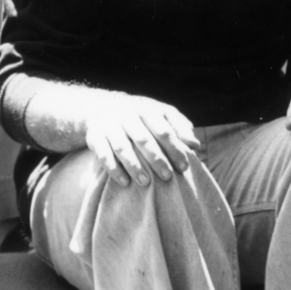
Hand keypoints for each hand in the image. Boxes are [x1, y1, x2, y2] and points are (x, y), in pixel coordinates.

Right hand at [82, 89, 201, 186]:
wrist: (102, 107)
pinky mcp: (95, 137)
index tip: (184, 167)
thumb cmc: (141, 116)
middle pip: (143, 139)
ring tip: (146, 182)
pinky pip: (103, 154)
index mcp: (147, 110)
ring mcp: (110, 126)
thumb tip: (195, 145)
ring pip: (122, 147)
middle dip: (156, 159)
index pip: (164, 130)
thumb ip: (179, 127)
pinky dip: (113, 169)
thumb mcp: (161, 115)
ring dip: (134, 166)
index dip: (175, 149)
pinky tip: (124, 182)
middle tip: (168, 177)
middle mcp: (128, 116)